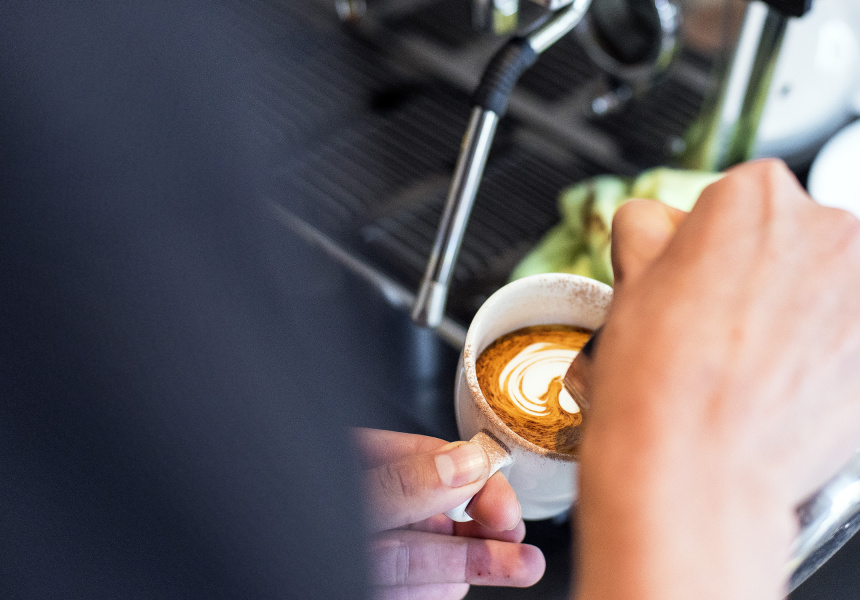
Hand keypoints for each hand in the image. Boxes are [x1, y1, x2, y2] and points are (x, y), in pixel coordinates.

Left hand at [355, 428, 544, 599]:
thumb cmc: (249, 541)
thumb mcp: (347, 497)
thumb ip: (400, 483)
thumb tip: (464, 463)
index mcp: (346, 464)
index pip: (420, 455)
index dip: (469, 471)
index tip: (501, 498)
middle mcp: (358, 506)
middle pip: (432, 507)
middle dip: (483, 520)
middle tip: (516, 530)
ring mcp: (359, 550)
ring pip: (423, 553)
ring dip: (476, 559)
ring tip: (524, 565)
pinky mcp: (368, 584)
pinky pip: (404, 587)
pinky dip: (435, 588)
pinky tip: (459, 585)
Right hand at [576, 160, 859, 599]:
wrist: (695, 466)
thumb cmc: (661, 381)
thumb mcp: (628, 278)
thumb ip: (648, 230)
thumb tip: (658, 227)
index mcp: (755, 195)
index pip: (730, 202)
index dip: (703, 248)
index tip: (694, 282)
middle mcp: (829, 226)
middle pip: (784, 239)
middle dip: (755, 274)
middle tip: (717, 328)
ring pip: (821, 286)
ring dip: (792, 311)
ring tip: (749, 364)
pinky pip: (845, 332)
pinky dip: (826, 350)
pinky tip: (784, 383)